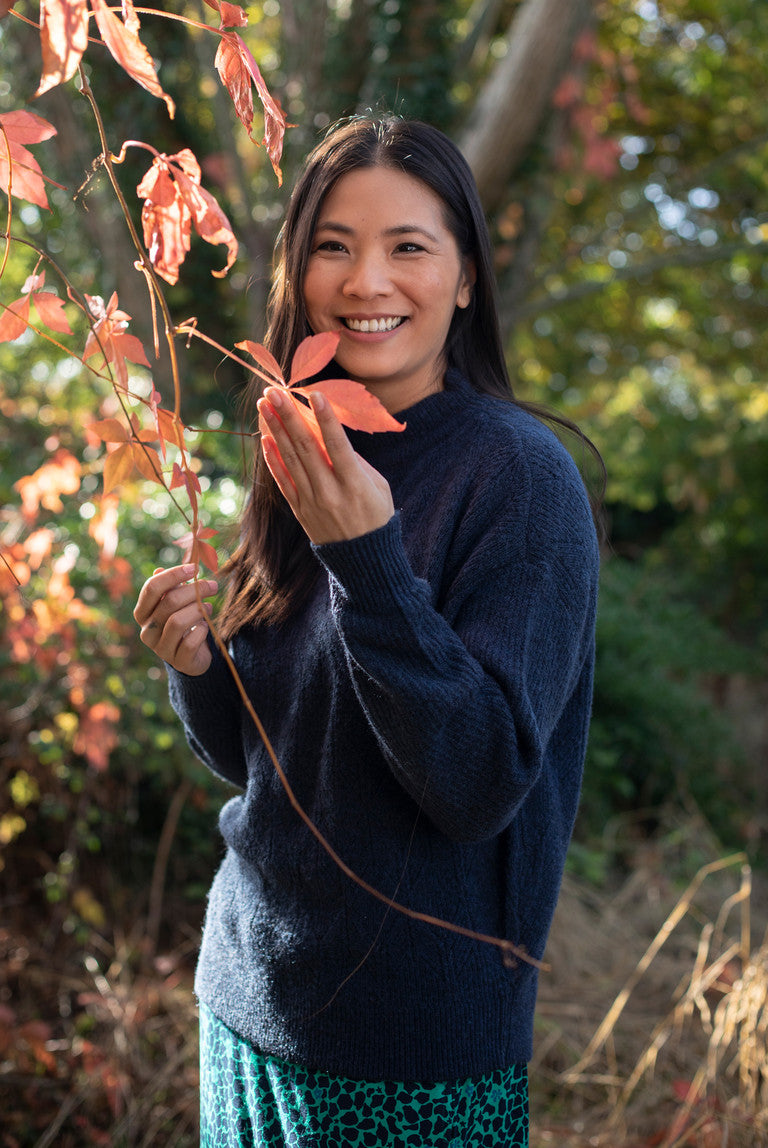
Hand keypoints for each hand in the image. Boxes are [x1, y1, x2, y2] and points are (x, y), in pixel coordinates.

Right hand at [134, 564, 217, 675]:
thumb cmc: (183, 622)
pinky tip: (205, 627)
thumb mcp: (176, 604)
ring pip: (177, 622)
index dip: (173, 574)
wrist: (192, 656)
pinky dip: (201, 631)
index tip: (194, 568)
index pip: (152, 588)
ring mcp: (160, 648)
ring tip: (209, 607)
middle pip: (169, 602)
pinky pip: (190, 642)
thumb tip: (159, 570)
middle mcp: (147, 631)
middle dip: (195, 590)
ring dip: (198, 610)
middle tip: (212, 586)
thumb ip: (170, 588)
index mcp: (143, 613)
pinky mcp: (178, 661)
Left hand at [257, 387, 394, 545]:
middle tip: (274, 390)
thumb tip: (329, 434)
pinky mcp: (299, 510)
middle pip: (305, 448)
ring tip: (264, 405)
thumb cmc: (376, 515)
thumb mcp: (378, 486)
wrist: (362, 559)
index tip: (313, 394)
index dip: (325, 419)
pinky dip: (272, 459)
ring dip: (275, 430)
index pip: (337, 445)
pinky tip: (265, 438)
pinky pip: (283, 481)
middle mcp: (329, 492)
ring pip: (290, 460)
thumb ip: (355, 461)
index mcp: (354, 484)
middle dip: (289, 416)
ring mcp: (311, 502)